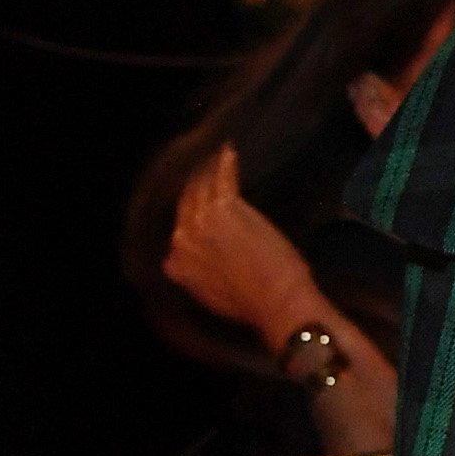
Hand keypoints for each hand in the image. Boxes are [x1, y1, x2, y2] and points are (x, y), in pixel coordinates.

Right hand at [162, 147, 330, 356]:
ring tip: (216, 158)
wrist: (278, 303)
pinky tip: (228, 151)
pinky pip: (221, 177)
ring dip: (208, 170)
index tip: (199, 204)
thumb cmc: (256, 304)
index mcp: (176, 265)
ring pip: (200, 187)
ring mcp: (200, 221)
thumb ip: (201, 275)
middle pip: (185, 204)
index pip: (178, 232)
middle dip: (194, 187)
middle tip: (204, 172)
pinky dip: (225, 162)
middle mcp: (181, 240)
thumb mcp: (215, 297)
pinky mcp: (225, 207)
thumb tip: (206, 263)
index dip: (190, 216)